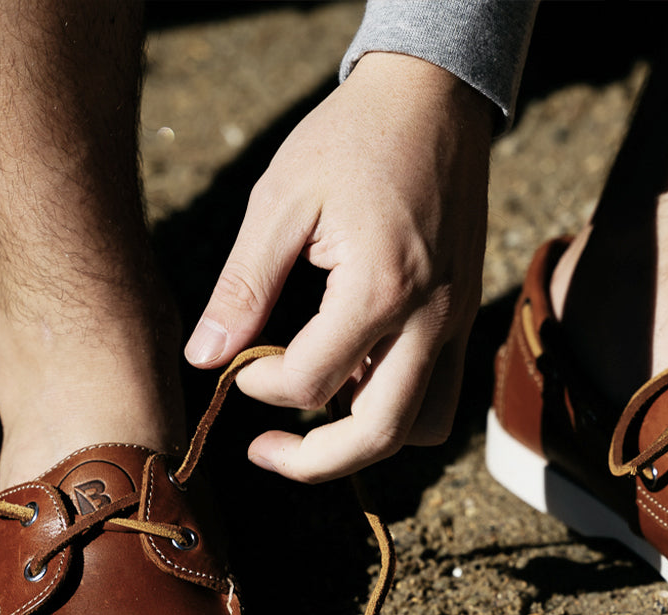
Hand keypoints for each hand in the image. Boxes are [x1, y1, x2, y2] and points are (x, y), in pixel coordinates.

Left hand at [184, 52, 493, 481]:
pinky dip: (395, 404)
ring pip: (421, 427)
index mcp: (381, 289)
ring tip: (319, 404)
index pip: (311, 383)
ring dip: (365, 436)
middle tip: (266, 451)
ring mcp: (455, 323)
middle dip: (314, 461)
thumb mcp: (280, 201)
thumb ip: (243, 286)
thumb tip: (205, 358)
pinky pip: (439, 393)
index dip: (260, 388)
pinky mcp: (462, 318)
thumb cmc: (354, 139)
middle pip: (378, 436)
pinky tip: (356, 371)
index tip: (237, 365)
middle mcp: (430, 320)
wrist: (436, 99)